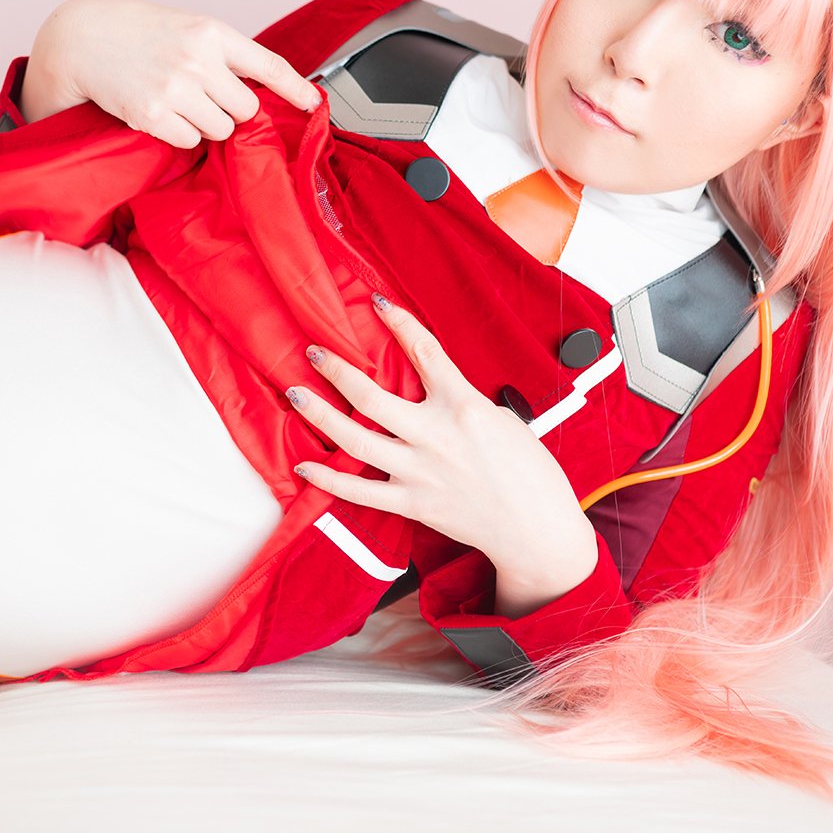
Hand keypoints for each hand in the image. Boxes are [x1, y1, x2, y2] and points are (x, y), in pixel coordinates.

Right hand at [27, 0, 324, 148]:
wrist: (80, 38)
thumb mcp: (184, 27)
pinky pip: (189, 141)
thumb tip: (257, 88)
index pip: (268, 65)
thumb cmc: (134, 31)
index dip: (297, 89)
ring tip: (176, 103)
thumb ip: (219, 53)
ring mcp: (175, 88)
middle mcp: (197, 59)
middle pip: (246, 108)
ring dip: (204, 125)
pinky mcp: (152, 114)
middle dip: (231, 110)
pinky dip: (179, 135)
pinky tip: (159, 113)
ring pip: (220, 129)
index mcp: (210, 32)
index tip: (314, 104)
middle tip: (203, 99)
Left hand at [285, 295, 590, 571]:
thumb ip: (462, 401)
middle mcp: (437, 436)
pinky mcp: (413, 503)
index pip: (425, 353)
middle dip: (337, 370)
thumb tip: (432, 387)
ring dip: (321, 415)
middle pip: (372, 397)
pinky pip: (360, 491)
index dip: (400, 324)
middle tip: (314, 352)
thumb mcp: (503, 419)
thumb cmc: (529, 472)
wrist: (536, 529)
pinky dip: (329, 479)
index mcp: (465, 407)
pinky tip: (305, 465)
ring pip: (357, 440)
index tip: (378, 304)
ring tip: (296, 395)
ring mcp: (421, 472)